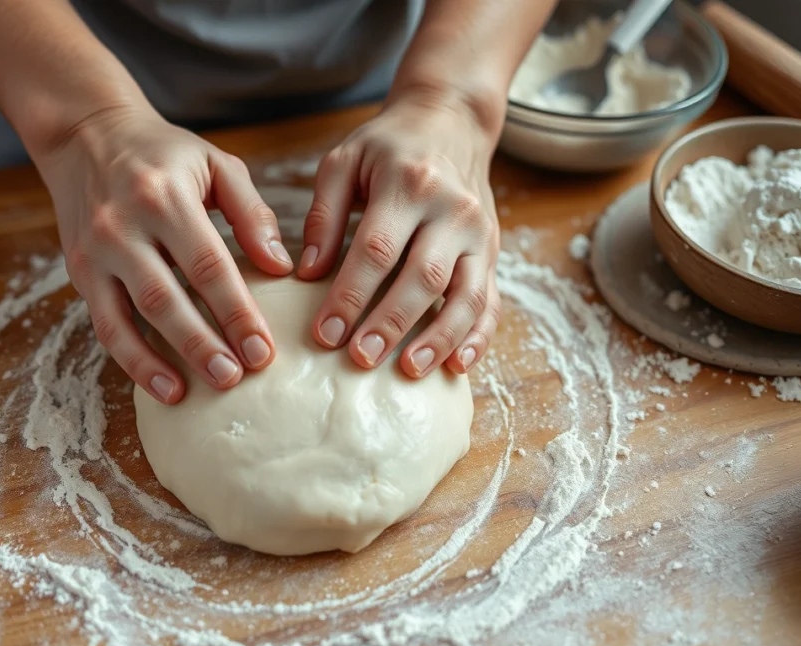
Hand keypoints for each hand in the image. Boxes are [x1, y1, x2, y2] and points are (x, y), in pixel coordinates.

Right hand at [36, 106, 293, 403]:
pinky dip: (132, 360)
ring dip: (165, 359)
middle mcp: (124, 226)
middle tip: (237, 377)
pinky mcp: (80, 271)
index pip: (208, 265)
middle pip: (167, 297)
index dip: (236, 311)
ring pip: (131, 317)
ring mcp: (96, 251)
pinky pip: (105, 325)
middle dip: (204, 343)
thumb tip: (282, 266)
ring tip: (200, 390)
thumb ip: (252, 213)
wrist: (86, 134)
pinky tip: (163, 386)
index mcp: (165, 196)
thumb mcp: (216, 164)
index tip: (263, 349)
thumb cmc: (164, 153)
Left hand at [298, 94, 501, 377]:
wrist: (451, 120)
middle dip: (390, 322)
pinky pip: (491, 300)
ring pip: (465, 295)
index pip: (377, 250)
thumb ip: (323, 215)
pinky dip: (478, 336)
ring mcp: (479, 233)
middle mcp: (451, 210)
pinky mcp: (492, 251)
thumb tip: (307, 272)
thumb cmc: (388, 146)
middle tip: (360, 359)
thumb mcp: (344, 161)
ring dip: (439, 338)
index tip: (324, 333)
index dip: (350, 296)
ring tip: (409, 371)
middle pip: (422, 277)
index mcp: (408, 184)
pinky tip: (457, 366)